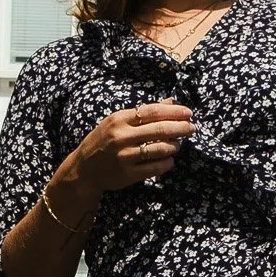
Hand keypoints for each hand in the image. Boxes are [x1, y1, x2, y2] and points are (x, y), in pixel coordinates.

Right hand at [68, 100, 194, 193]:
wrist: (84, 169)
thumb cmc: (103, 141)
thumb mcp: (117, 122)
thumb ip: (143, 112)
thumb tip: (170, 102)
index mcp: (119, 119)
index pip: (152, 111)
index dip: (174, 112)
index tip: (188, 112)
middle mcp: (122, 136)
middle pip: (160, 129)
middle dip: (181, 128)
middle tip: (192, 128)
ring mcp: (125, 156)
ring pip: (160, 149)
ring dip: (175, 146)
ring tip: (179, 144)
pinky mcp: (128, 174)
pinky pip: (155, 167)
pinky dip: (167, 162)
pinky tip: (170, 159)